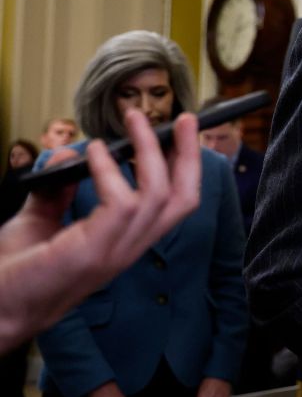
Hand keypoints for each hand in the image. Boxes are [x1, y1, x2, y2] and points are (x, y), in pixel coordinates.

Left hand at [0, 110, 200, 351]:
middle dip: (189, 156)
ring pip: (161, 196)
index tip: (178, 136)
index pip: (172, 206)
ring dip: (151, 151)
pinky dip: (111, 171)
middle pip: (182, 200)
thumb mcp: (37, 223)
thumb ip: (55, 192)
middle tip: (185, 120)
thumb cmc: (13, 276)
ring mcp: (115, 253)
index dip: (183, 169)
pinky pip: (122, 203)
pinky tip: (95, 152)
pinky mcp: (95, 252)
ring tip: (135, 121)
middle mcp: (128, 249)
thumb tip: (69, 155)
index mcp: (123, 243)